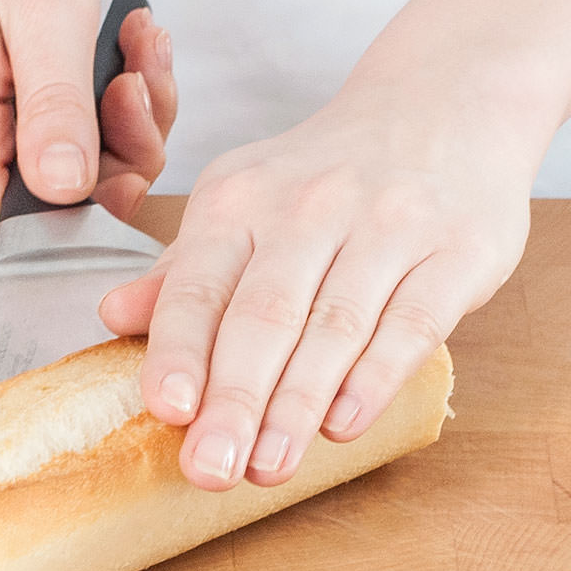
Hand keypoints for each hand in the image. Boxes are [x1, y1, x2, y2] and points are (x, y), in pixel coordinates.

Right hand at [0, 0, 176, 268]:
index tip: (131, 163)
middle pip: (48, 214)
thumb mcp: (47, 8)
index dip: (82, 234)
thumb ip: (57, 106)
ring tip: (133, 47)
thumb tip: (68, 192)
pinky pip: (56, 153)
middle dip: (118, 154)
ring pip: (64, 184)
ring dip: (120, 126)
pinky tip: (117, 56)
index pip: (6, 246)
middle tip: (140, 74)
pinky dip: (99, 114)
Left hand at [99, 79, 538, 491]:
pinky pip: (412, 322)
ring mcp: (389, 225)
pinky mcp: (458, 251)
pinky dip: (376, 376)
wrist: (447, 102)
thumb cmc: (331, 174)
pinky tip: (345, 423)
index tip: (167, 410)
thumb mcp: (245, 201)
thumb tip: (113, 316)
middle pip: (264, 315)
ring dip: (297, 405)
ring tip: (268, 466)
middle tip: (211, 468)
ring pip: (335, 326)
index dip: (180, 350)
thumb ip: (184, 269)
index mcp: (240, 199)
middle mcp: (311, 205)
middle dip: (234, 399)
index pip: (199, 285)